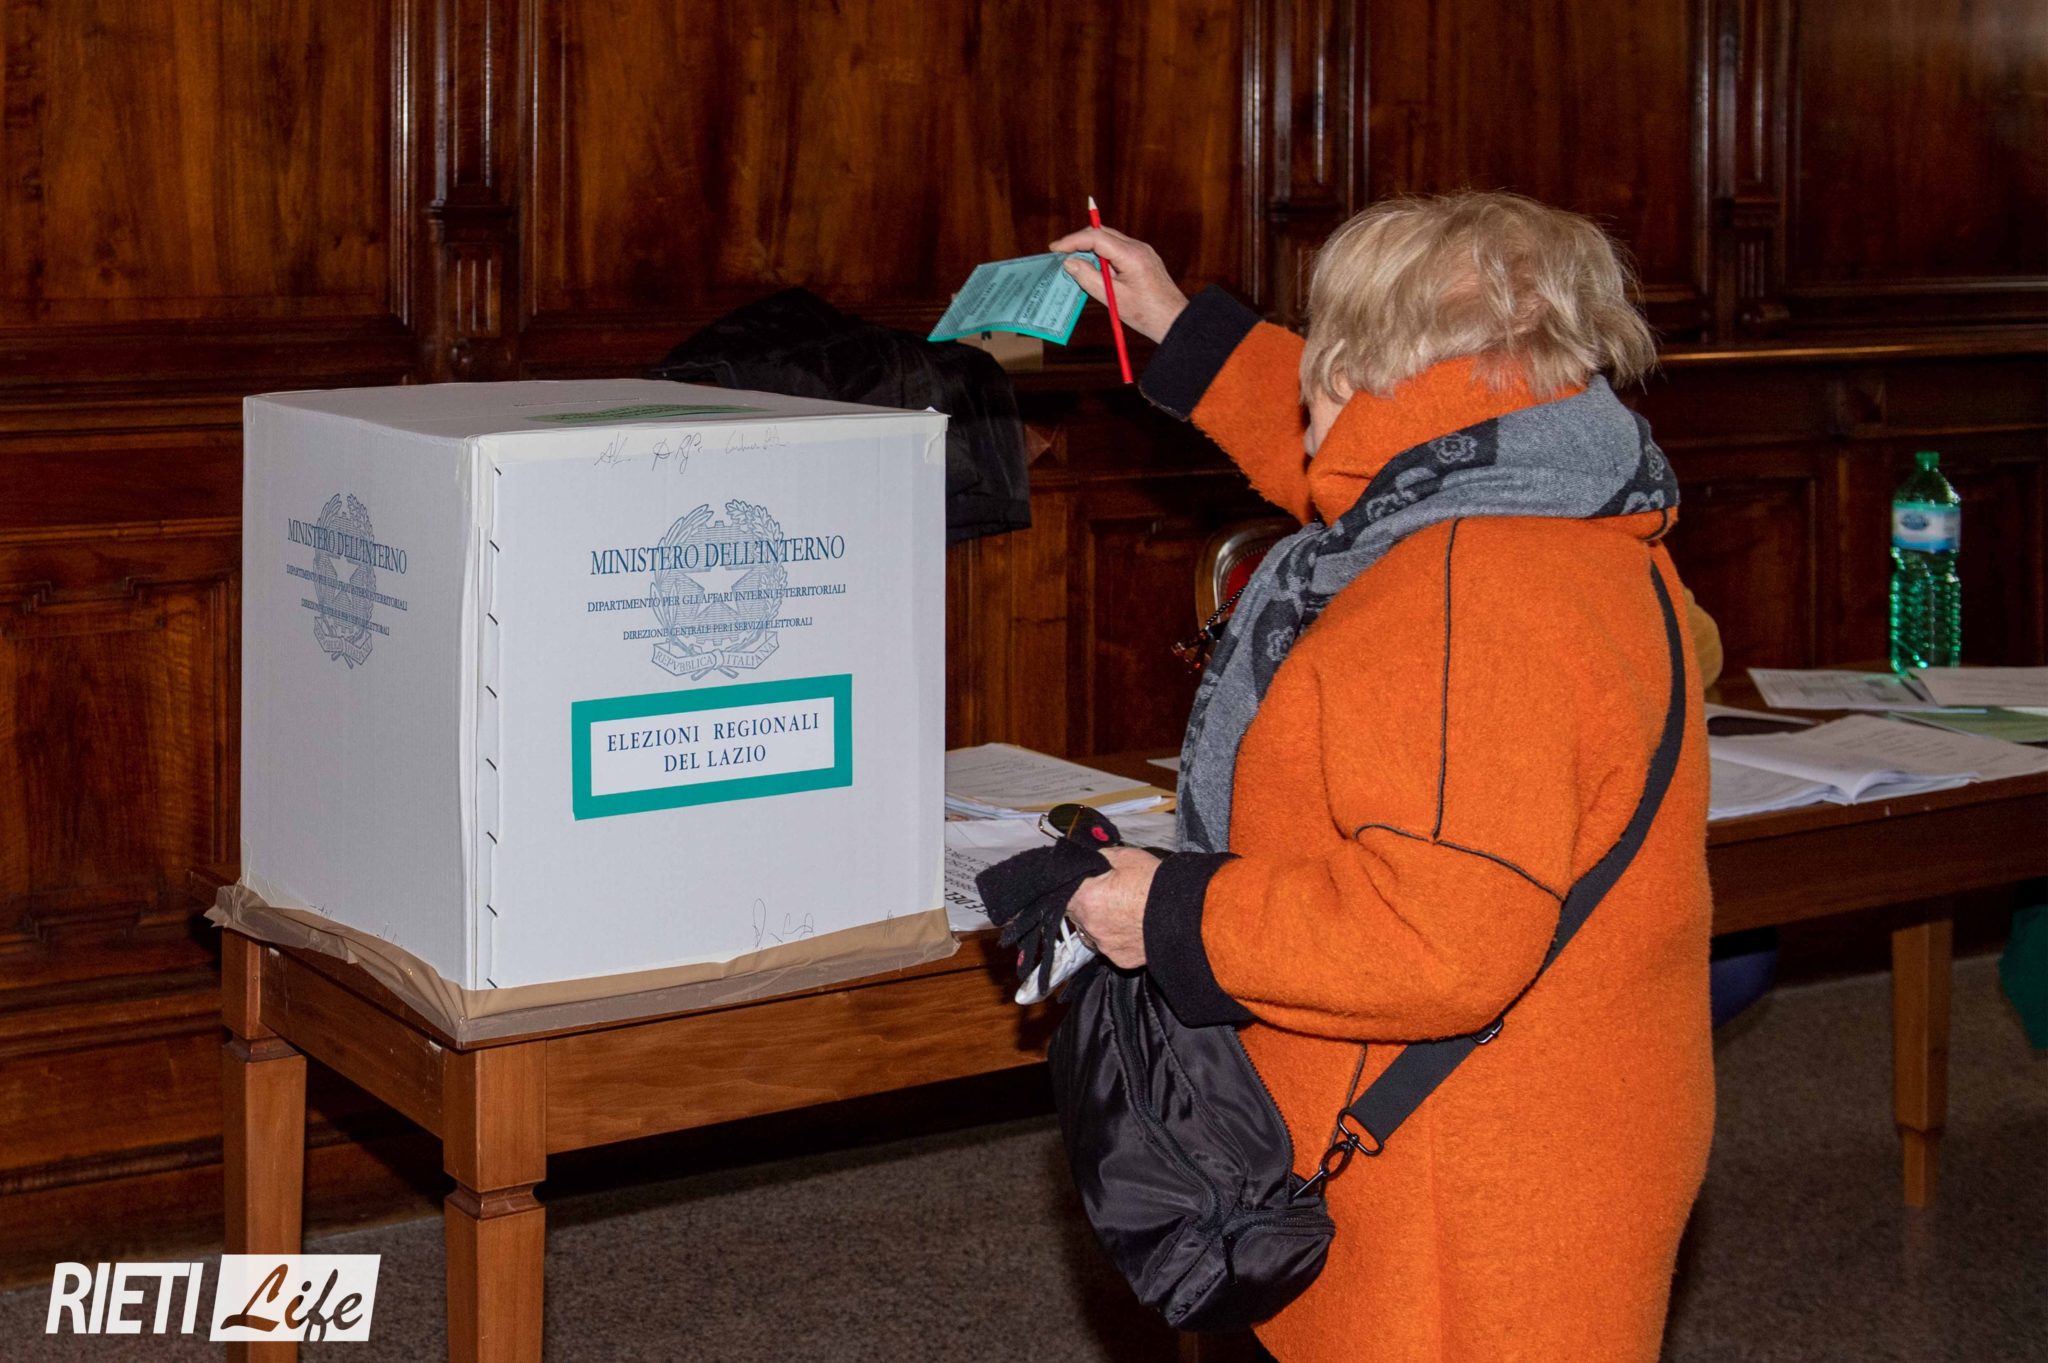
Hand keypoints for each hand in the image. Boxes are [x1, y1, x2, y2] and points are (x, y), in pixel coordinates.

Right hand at [1048, 225, 1188, 343]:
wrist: (1174, 320)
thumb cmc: (1146, 313)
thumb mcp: (1112, 298)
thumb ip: (1089, 278)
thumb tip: (1070, 263)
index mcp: (1131, 256)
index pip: (1096, 237)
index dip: (1073, 241)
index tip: (1055, 248)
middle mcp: (1138, 247)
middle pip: (1103, 233)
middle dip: (1079, 240)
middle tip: (1060, 253)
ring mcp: (1142, 251)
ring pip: (1110, 239)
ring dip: (1090, 248)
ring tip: (1073, 262)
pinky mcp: (1143, 258)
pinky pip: (1118, 249)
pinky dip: (1102, 255)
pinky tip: (1093, 268)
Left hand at [1065, 846, 1160, 968]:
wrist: (1185, 915)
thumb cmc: (1156, 885)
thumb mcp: (1126, 856)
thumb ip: (1100, 857)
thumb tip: (1091, 860)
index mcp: (1086, 897)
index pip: (1063, 891)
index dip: (1073, 886)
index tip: (1082, 883)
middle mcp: (1091, 925)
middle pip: (1077, 913)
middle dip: (1088, 903)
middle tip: (1109, 894)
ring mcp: (1105, 945)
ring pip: (1093, 932)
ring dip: (1102, 922)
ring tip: (1125, 910)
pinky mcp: (1120, 959)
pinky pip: (1112, 947)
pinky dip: (1119, 938)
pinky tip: (1134, 926)